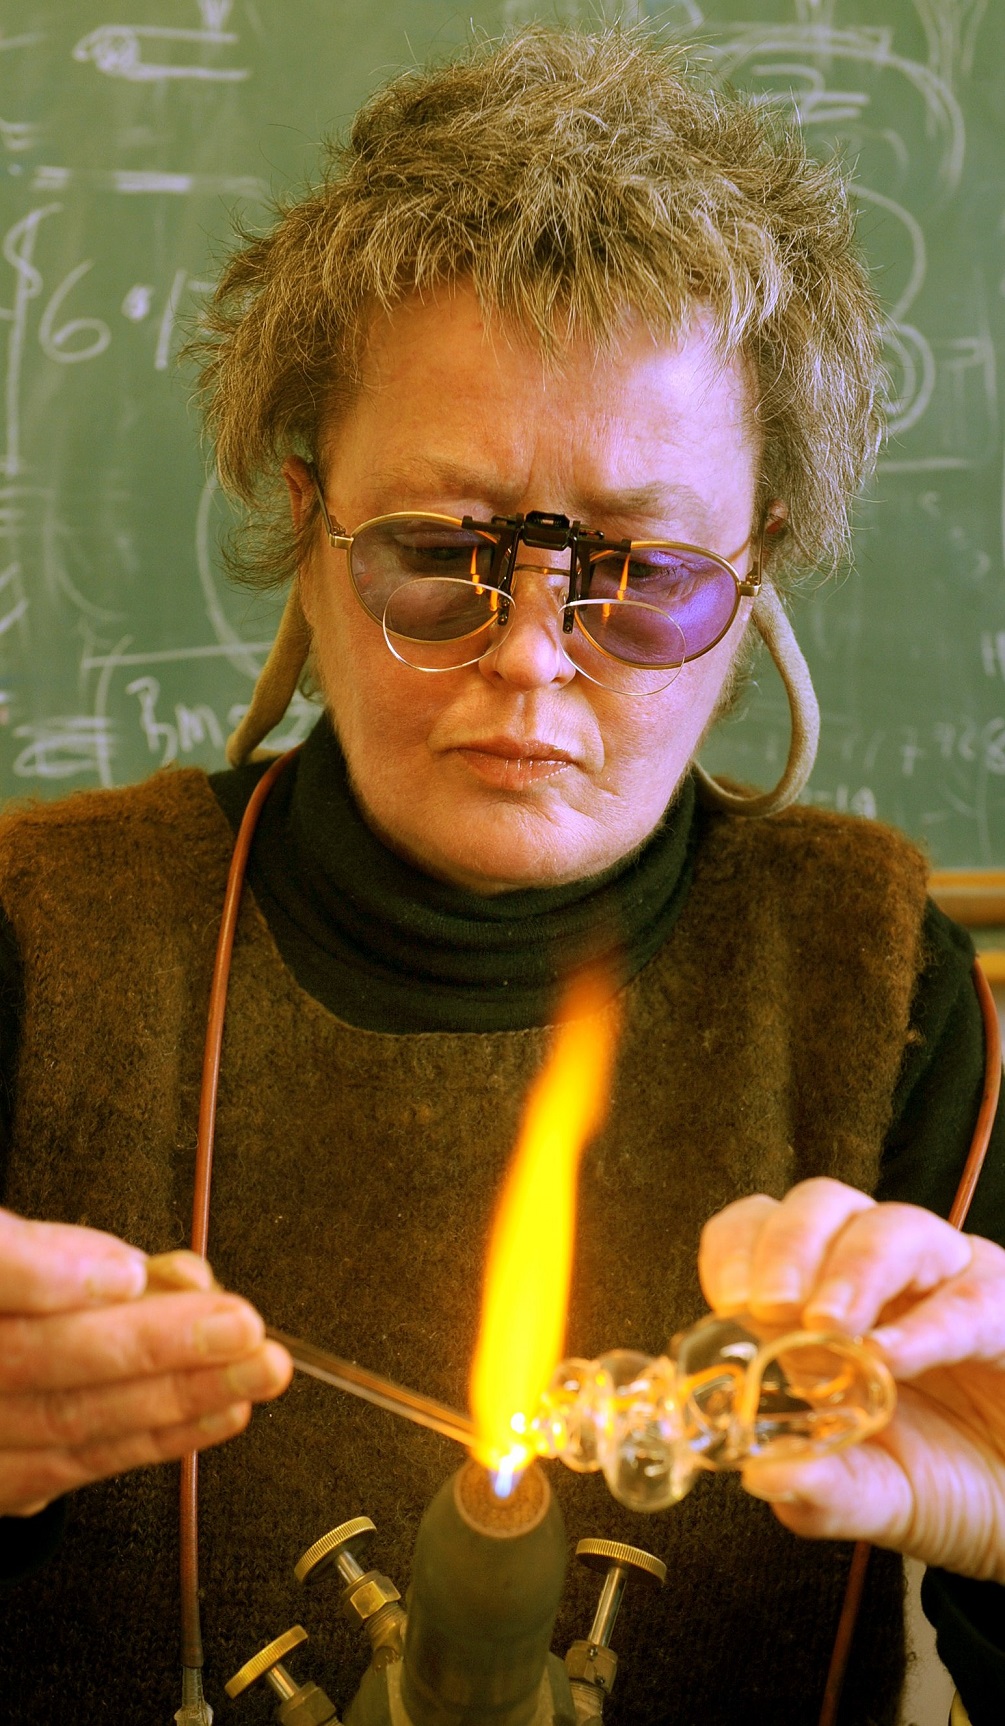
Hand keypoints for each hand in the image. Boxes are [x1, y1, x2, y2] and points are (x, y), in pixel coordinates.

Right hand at [0, 1207, 290, 1517]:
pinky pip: (81, 1463)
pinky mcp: (2, 1478)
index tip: (127, 1275)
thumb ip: (99, 1255)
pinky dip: (162, 1436)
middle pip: (40, 1355)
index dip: (47, 1273)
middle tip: (241, 1327)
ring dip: (178, 1396)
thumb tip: (186, 1280)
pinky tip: (223, 1411)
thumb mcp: (46, 1246)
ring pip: (68, 1418)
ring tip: (254, 1371)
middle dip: (152, 1342)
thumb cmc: (23, 1289)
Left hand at [698, 1177, 1004, 1582]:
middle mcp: (881, 1271)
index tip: (726, 1300)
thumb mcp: (876, 1498)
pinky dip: (927, 1323)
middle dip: (787, 1246)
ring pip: (895, 1227)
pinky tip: (893, 1356)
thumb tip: (760, 1474)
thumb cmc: (950, 1483)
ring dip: (853, 1270)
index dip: (738, 1249)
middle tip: (770, 1307)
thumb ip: (822, 1489)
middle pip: (823, 1205)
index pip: (763, 1229)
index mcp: (822, 1295)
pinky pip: (970, 1295)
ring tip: (828, 1326)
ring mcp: (947, 1279)